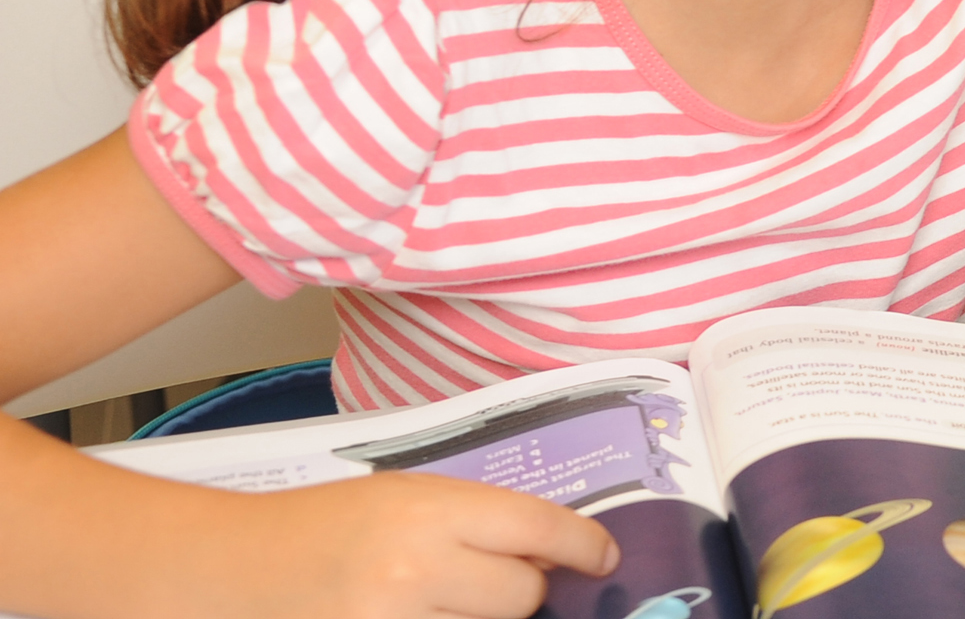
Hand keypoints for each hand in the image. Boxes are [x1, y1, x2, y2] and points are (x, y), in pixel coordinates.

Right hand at [175, 471, 614, 617]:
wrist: (221, 573)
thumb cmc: (314, 530)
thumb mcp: (399, 499)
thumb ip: (474, 522)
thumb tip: (551, 553)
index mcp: (426, 512)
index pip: (539, 528)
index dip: (583, 546)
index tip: (601, 558)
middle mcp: (413, 572)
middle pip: (522, 596)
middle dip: (517, 591)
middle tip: (485, 583)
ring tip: (434, 602)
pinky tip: (424, 615)